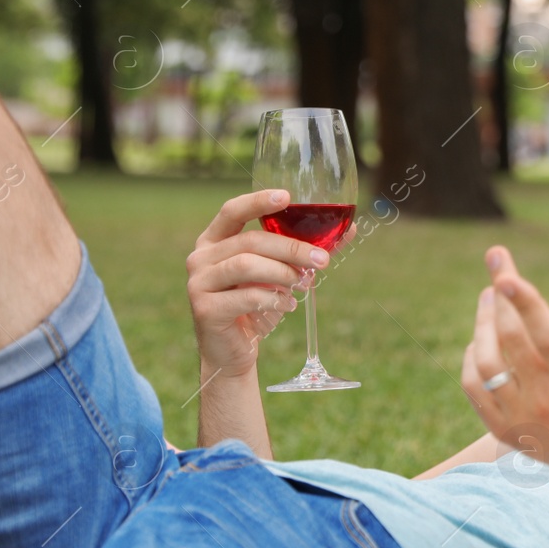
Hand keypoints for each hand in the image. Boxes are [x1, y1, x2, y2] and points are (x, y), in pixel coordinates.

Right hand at [186, 190, 342, 376]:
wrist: (233, 351)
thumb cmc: (257, 305)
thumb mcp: (279, 273)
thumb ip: (306, 251)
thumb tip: (350, 229)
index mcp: (214, 240)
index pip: (233, 211)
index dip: (258, 201)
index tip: (288, 197)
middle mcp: (200, 257)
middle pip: (251, 241)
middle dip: (291, 248)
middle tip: (322, 260)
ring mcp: (198, 282)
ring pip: (246, 265)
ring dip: (283, 273)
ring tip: (304, 284)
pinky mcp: (204, 308)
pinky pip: (246, 296)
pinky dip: (274, 299)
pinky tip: (289, 305)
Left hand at [460, 246, 548, 480]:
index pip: (546, 336)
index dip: (525, 304)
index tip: (505, 275)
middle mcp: (546, 402)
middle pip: (512, 341)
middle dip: (501, 298)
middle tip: (497, 264)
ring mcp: (520, 418)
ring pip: (488, 363)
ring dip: (483, 324)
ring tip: (489, 298)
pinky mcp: (502, 429)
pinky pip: (475, 389)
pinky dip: (473, 359)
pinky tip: (481, 338)